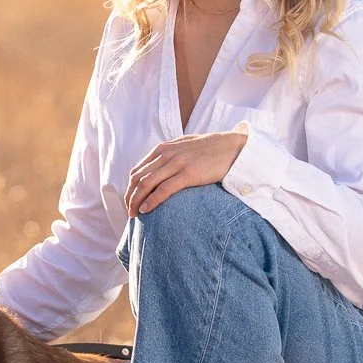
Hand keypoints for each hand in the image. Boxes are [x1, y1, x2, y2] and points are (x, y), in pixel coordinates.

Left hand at [124, 130, 247, 215]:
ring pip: (146, 184)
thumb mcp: (184, 147)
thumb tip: (159, 170)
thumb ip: (170, 156)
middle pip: (138, 178)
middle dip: (130, 197)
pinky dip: (151, 200)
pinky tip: (146, 210)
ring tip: (135, 214)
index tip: (131, 202)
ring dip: (136, 201)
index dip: (130, 188)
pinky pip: (163, 189)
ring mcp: (177, 163)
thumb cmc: (210, 150)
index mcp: (163, 149)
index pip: (137, 171)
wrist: (232, 147)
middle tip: (130, 212)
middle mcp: (166, 154)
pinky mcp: (188, 174)